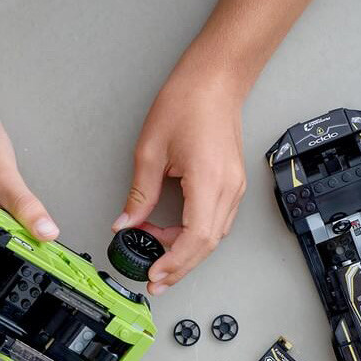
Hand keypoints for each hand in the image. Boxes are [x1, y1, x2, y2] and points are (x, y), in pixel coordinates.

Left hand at [113, 70, 245, 294]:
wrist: (215, 81)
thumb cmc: (187, 103)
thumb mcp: (150, 151)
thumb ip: (139, 194)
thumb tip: (125, 223)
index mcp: (208, 181)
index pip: (196, 238)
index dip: (175, 262)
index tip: (155, 274)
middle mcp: (228, 189)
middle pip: (207, 245)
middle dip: (179, 267)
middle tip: (154, 279)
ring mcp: (234, 187)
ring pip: (213, 236)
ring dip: (184, 250)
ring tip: (155, 251)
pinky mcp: (232, 184)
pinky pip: (216, 222)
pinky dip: (194, 235)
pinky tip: (172, 233)